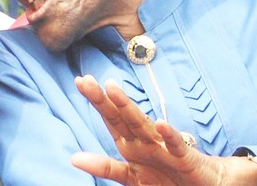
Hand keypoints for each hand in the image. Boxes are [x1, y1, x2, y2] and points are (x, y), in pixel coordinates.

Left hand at [71, 75, 256, 185]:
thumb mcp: (129, 177)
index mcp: (131, 144)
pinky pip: (175, 146)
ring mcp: (163, 147)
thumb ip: (105, 167)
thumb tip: (73, 158)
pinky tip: (160, 123)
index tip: (79, 81)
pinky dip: (168, 135)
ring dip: (128, 107)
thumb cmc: (164, 178)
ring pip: (142, 125)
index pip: (110, 118)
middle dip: (103, 99)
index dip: (96, 101)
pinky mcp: (183, 158)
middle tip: (85, 80)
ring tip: (113, 90)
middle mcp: (144, 141)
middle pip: (120, 117)